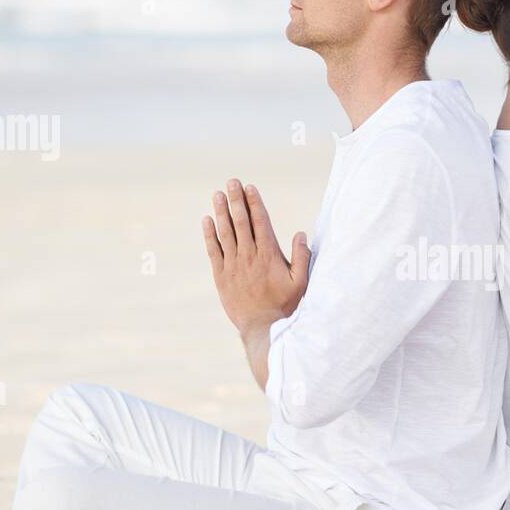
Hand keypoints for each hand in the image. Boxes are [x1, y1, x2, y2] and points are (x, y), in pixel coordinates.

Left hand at [201, 179, 310, 336]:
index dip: (254, 203)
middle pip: (241, 222)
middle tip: (231, 182)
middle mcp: (249, 256)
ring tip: (218, 194)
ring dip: (221, 212)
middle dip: (236, 200)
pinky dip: (209, 235)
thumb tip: (300, 234)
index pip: (260, 222)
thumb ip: (302, 257)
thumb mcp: (301, 282)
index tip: (250, 188)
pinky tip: (207, 220)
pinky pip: (213, 251)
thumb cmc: (285, 305)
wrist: (262, 327)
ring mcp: (233, 265)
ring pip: (225, 233)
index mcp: (269, 255)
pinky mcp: (221, 276)